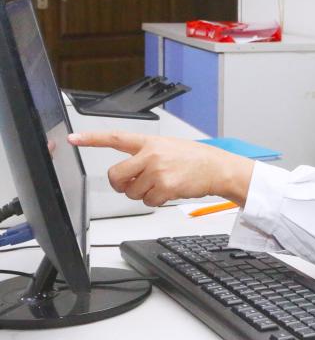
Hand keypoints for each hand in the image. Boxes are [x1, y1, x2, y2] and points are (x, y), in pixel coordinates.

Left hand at [68, 131, 254, 206]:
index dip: (92, 139)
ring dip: (143, 194)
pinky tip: (169, 190)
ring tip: (162, 184)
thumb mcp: (168, 147)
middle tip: (134, 184)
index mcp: (149, 142)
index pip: (115, 138)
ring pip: (131, 192)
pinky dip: (156, 201)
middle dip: (121, 185)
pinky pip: (147, 202)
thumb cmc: (194, 159)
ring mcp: (157, 171)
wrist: (217, 168)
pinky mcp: (164, 186)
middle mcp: (151, 154)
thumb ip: (144, 156)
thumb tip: (125, 177)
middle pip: (116, 176)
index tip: (73, 139)